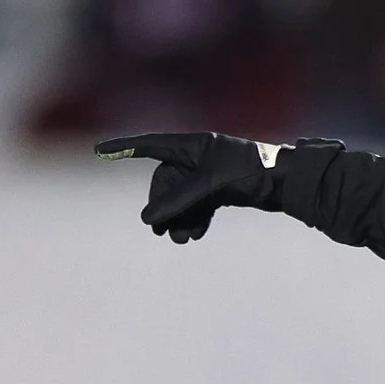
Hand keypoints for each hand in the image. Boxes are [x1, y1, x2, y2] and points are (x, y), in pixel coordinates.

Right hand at [94, 131, 286, 241]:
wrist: (286, 183)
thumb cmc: (252, 171)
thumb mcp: (212, 184)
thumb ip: (179, 200)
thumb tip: (148, 220)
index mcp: (192, 144)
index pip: (149, 145)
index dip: (123, 148)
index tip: (98, 151)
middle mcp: (196, 157)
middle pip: (164, 183)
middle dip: (164, 207)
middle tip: (162, 230)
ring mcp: (206, 176)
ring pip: (180, 199)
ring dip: (178, 218)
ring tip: (181, 238)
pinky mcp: (217, 192)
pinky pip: (195, 207)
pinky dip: (193, 220)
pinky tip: (194, 234)